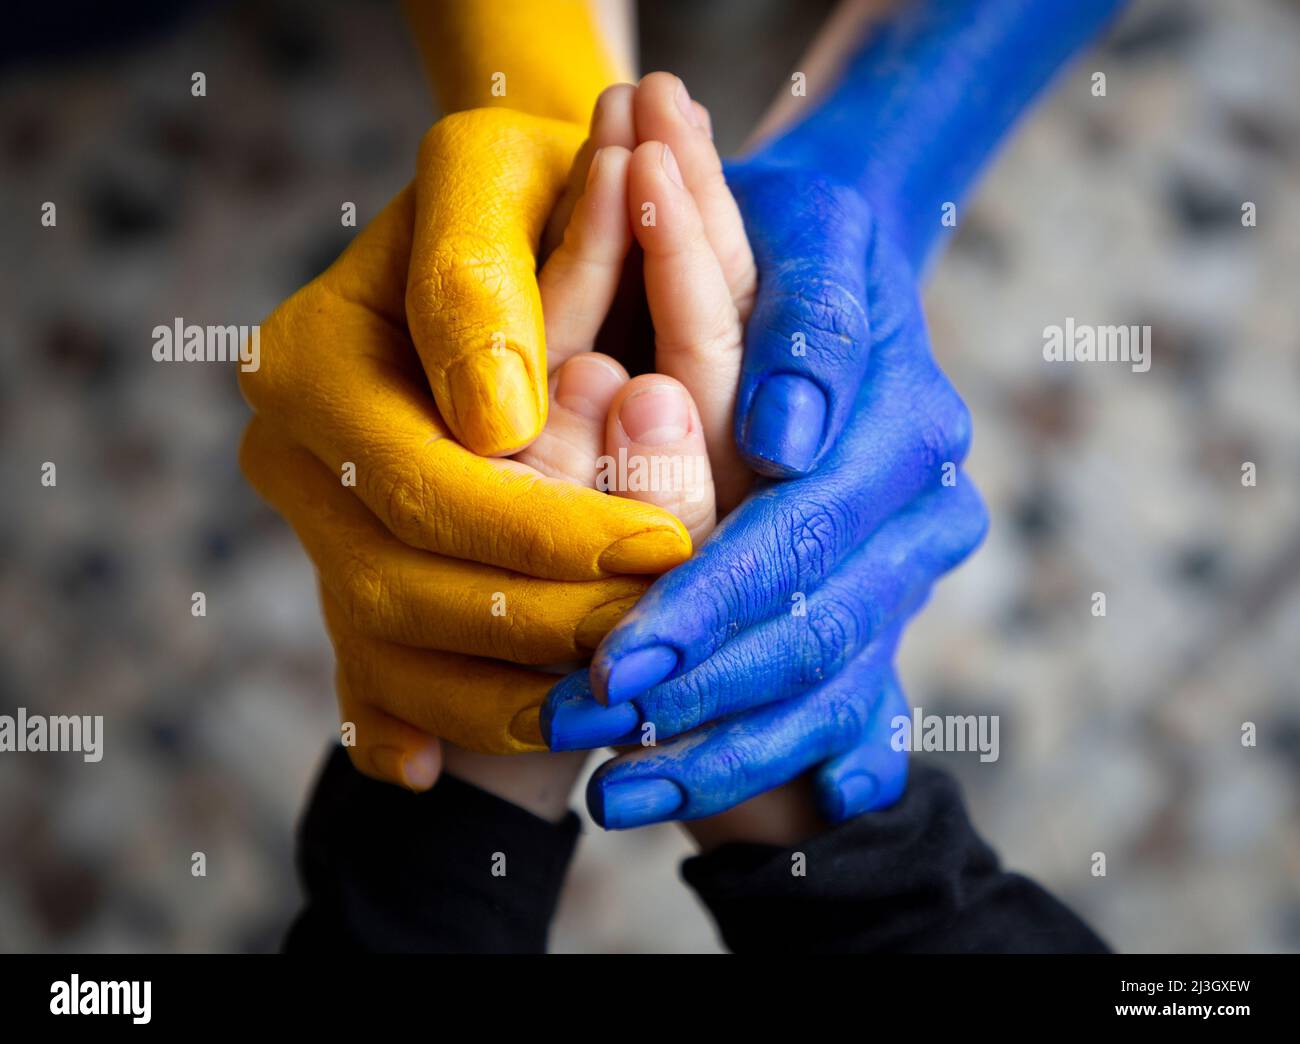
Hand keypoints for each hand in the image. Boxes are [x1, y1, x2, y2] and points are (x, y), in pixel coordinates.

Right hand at [239, 108, 692, 789]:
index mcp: (310, 364)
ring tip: (603, 710)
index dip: (543, 534)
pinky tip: (430, 773)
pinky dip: (406, 724)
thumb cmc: (510, 186)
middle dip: (537, 626)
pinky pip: (364, 671)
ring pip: (389, 644)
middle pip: (401, 584)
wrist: (498, 220)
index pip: (426, 485)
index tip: (663, 552)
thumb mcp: (490, 179)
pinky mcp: (348, 566)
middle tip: (654, 645)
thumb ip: (478, 283)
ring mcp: (315, 521)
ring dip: (496, 692)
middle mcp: (294, 456)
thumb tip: (495, 426)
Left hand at [544, 209, 986, 826]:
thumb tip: (782, 443)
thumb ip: (805, 326)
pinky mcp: (881, 621)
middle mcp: (921, 515)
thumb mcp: (808, 234)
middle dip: (698, 689)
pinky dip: (758, 768)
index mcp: (908, 426)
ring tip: (607, 795)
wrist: (831, 273)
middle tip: (582, 732)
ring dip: (717, 753)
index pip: (804, 532)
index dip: (710, 600)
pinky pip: (836, 718)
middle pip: (816, 628)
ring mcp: (905, 577)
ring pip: (824, 689)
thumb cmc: (794, 241)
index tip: (614, 662)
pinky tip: (673, 809)